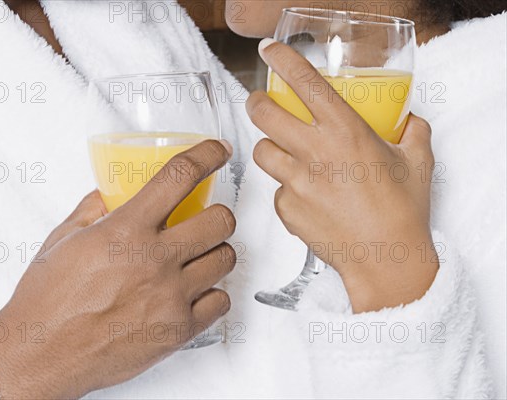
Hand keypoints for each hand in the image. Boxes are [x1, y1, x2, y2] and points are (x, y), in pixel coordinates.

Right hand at [0, 140, 235, 398]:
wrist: (40, 354)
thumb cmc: (47, 300)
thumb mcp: (63, 239)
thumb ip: (94, 209)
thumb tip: (113, 193)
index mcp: (125, 230)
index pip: (179, 176)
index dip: (207, 155)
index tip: (218, 151)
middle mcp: (155, 260)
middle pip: (221, 220)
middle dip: (218, 214)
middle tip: (205, 220)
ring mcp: (171, 297)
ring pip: (226, 259)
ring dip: (215, 252)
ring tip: (196, 258)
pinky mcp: (178, 330)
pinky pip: (221, 301)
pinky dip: (212, 293)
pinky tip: (193, 292)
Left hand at [246, 40, 437, 312]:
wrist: (387, 260)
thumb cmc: (403, 212)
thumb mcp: (416, 163)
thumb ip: (412, 133)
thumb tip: (411, 122)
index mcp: (345, 131)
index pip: (305, 83)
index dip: (283, 60)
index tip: (270, 51)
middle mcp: (315, 152)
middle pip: (263, 114)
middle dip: (257, 103)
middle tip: (262, 104)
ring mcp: (297, 182)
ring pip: (262, 152)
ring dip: (271, 149)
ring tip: (287, 156)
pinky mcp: (287, 210)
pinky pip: (276, 191)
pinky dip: (287, 190)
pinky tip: (307, 198)